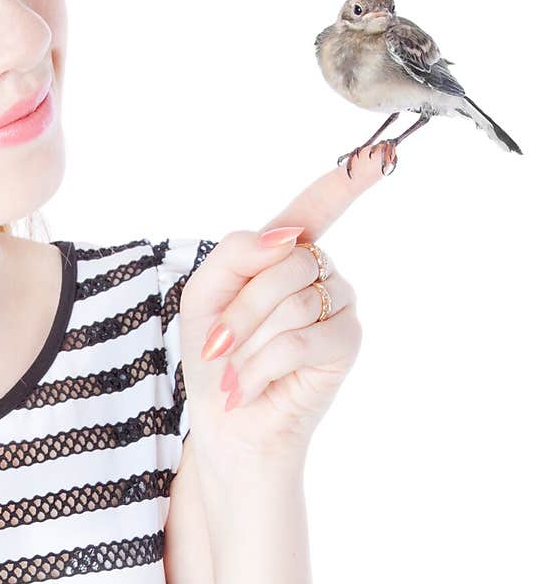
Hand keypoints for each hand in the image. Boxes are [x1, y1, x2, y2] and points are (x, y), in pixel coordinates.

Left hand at [178, 146, 389, 468]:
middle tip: (219, 348)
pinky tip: (248, 388)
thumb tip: (287, 237)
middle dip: (240, 309)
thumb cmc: (216, 362)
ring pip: (291, 300)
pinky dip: (261, 366)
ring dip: (247, 344)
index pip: (314, 208)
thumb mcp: (203, 299)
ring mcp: (338, 305)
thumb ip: (234, 255)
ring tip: (237, 372)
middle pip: (285, 260)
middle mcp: (318, 273)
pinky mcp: (346, 343)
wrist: (226, 427)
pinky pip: (300, 338)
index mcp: (282, 256)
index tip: (380, 155)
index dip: (345, 180)